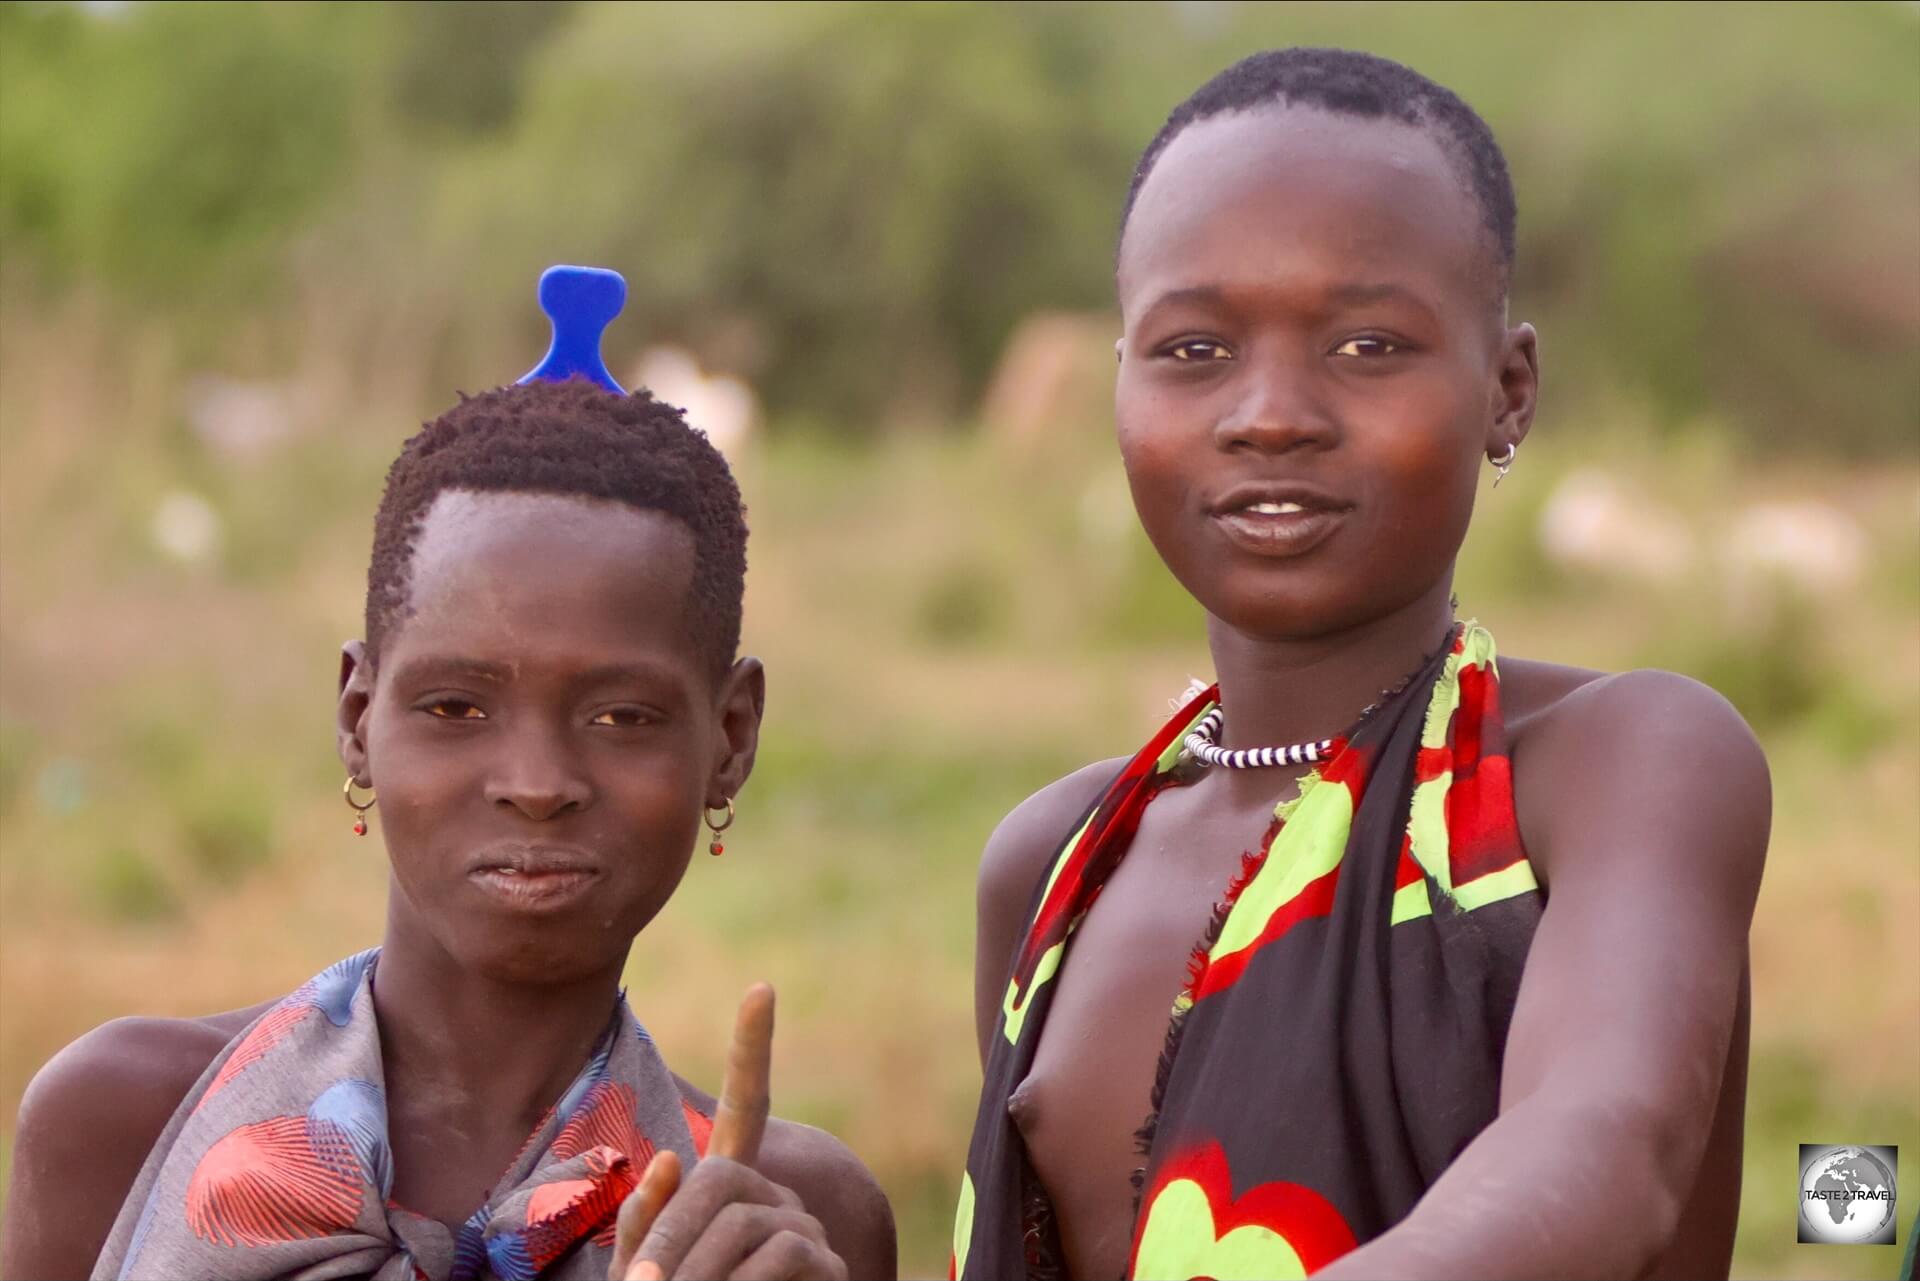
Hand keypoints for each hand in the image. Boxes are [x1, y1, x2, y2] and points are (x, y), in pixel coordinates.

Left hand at [609, 986, 847, 1280]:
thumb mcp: (644, 1278)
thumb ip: (646, 1229)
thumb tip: (672, 1157)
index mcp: (729, 1189)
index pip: (744, 1108)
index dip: (752, 1050)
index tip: (762, 988)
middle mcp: (775, 1197)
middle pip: (719, 1181)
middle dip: (670, 1235)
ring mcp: (806, 1228)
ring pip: (743, 1223)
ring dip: (694, 1274)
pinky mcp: (830, 1266)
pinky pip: (780, 1256)